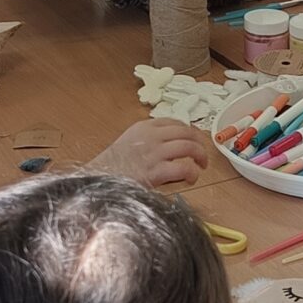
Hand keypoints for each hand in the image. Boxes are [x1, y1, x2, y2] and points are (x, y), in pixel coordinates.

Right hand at [90, 120, 208, 188]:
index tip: (194, 140)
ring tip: (201, 166)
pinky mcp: (156, 171)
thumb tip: (170, 146)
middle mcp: (151, 136)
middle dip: (200, 143)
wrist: (100, 178)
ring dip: (200, 156)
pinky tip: (191, 179)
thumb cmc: (112, 165)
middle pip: (187, 132)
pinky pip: (184, 168)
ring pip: (189, 147)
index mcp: (144, 127)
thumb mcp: (129, 142)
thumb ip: (147, 140)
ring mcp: (154, 153)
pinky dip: (192, 173)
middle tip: (202, 155)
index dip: (189, 132)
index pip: (175, 122)